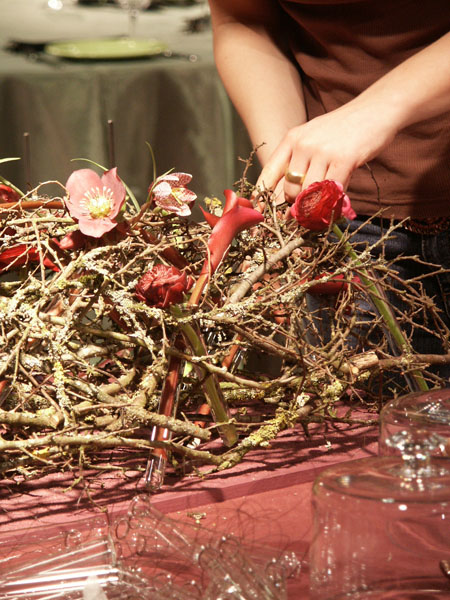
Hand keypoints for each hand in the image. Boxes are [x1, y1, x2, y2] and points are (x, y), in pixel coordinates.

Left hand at [255, 99, 396, 202]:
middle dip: (296, 206)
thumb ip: (299, 162)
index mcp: (292, 139)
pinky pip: (332, 192)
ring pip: (309, 194)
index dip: (262, 197)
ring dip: (316, 207)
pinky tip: (338, 204)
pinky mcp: (344, 159)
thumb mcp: (313, 138)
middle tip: (307, 210)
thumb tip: (288, 198)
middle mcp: (303, 144)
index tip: (260, 214)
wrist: (376, 109)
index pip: (268, 173)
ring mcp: (323, 151)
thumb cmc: (344, 129)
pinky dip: (333, 203)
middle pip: (289, 190)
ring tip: (323, 208)